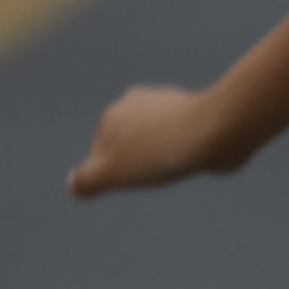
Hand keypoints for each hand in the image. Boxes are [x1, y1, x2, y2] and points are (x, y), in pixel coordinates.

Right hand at [69, 84, 222, 198]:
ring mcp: (166, 106)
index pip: (100, 157)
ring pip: (154, 143)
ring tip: (177, 163)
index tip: (133, 174)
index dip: (115, 175)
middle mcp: (135, 103)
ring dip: (162, 159)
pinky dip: (184, 152)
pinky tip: (195, 156)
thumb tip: (72, 185)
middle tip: (155, 171)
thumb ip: (87, 181)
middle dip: (138, 166)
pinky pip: (180, 140)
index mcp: (112, 115)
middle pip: (127, 149)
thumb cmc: (159, 152)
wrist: (216, 131)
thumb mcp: (111, 172)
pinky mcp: (194, 114)